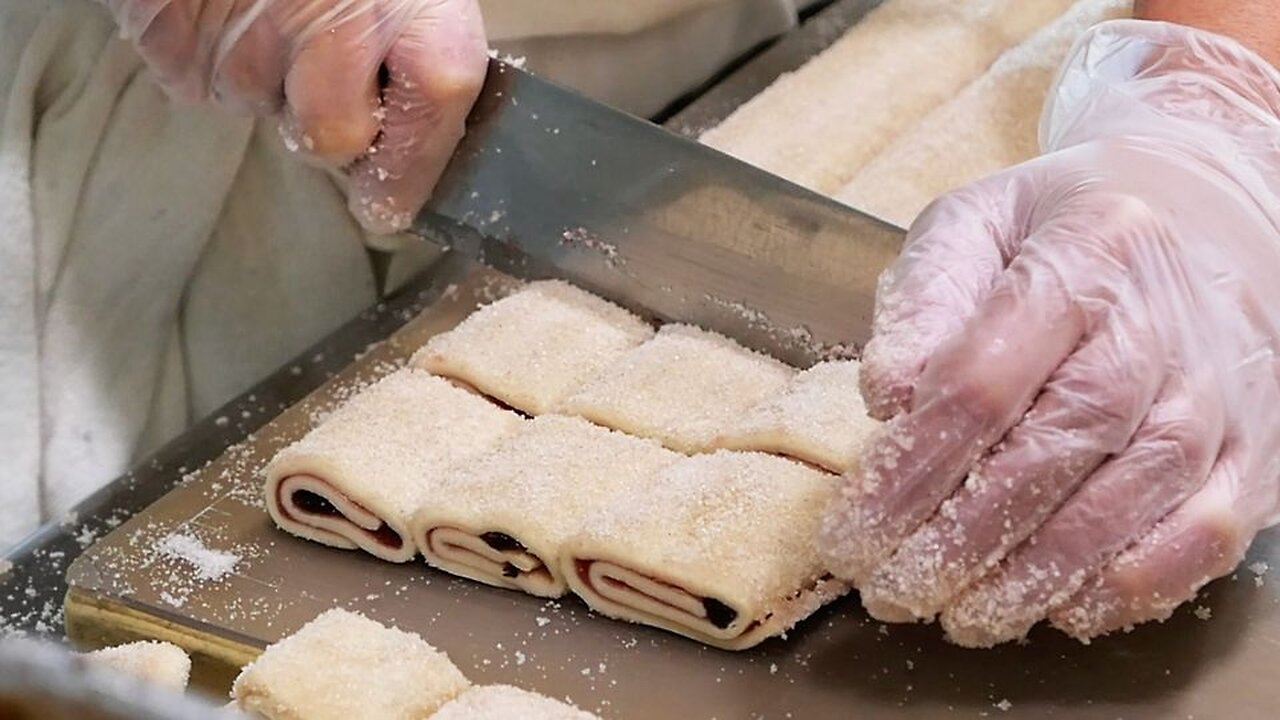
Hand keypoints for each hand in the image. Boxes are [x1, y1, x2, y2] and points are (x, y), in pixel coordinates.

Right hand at [103, 0, 487, 232]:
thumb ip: (420, 40)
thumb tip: (424, 123)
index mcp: (409, 3)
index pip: (436, 106)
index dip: (414, 168)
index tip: (394, 201)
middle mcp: (330, 29)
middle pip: (332, 139)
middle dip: (331, 125)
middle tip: (323, 71)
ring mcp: (242, 41)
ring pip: (258, 106)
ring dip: (268, 77)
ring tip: (265, 7)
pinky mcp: (170, 43)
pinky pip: (197, 82)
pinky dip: (209, 54)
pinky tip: (220, 6)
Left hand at [820, 20, 1279, 645]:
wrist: (1208, 216)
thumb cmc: (1063, 227)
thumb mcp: (973, 223)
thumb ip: (923, 298)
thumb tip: (886, 393)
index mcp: (1085, 251)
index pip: (982, 381)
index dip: (909, 470)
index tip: (850, 530)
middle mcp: (1165, 325)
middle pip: (1052, 452)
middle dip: (959, 539)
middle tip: (890, 591)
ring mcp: (1220, 393)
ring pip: (1126, 505)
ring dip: (1033, 578)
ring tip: (959, 614)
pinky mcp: (1254, 448)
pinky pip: (1204, 535)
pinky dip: (1133, 585)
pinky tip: (1064, 609)